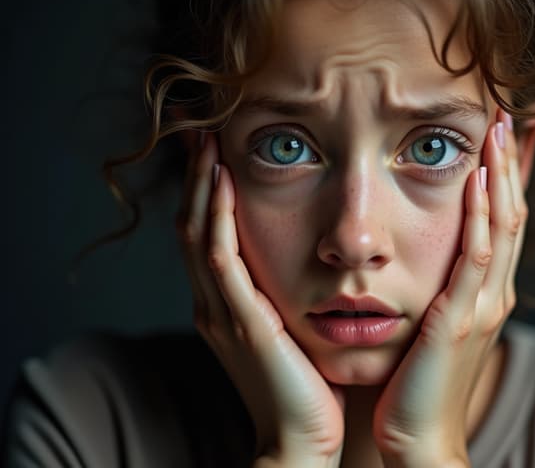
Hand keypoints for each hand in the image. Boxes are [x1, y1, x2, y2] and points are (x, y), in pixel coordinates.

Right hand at [176, 132, 344, 466]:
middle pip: (194, 226)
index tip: (216, 152)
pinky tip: (223, 183)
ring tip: (208, 142)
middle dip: (196, 178)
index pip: (208, 236)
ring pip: (199, 234)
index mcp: (226, 306)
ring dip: (202, 186)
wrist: (301, 441)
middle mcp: (214, 303)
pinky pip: (220, 258)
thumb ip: (282, 298)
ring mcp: (222, 311)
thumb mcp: (288, 333)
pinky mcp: (240, 320)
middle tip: (201, 131)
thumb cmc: (304, 387)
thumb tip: (305, 262)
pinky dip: (217, 217)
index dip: (207, 192)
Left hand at [372, 110, 525, 467]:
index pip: (501, 219)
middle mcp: (494, 292)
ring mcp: (484, 304)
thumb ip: (438, 286)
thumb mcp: (433, 323)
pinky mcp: (463, 318)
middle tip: (506, 111)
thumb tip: (423, 254)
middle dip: (509, 161)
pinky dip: (479, 216)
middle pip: (509, 212)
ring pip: (501, 226)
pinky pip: (475, 257)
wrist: (418, 437)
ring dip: (500, 174)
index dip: (504, 173)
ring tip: (497, 127)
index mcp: (485, 291)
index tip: (498, 131)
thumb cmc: (417, 381)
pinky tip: (476, 180)